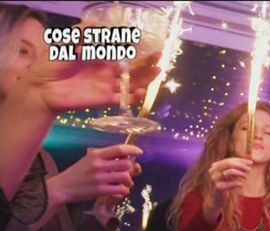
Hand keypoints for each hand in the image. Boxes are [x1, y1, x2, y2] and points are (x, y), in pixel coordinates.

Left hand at [19, 41, 160, 114]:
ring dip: (145, 80)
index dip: (135, 52)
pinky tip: (141, 91)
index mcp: (100, 59)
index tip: (148, 45)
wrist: (42, 87)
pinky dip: (133, 96)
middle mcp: (107, 73)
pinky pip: (122, 99)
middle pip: (133, 70)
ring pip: (132, 84)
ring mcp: (107, 87)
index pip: (122, 55)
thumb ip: (82, 35)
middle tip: (160, 58)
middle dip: (147, 64)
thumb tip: (97, 24)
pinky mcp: (104, 100)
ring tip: (158, 72)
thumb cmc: (52, 64)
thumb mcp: (66, 44)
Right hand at [47, 144, 142, 205]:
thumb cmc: (78, 173)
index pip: (119, 149)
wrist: (62, 187)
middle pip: (126, 164)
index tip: (140, 152)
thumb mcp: (89, 160)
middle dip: (130, 169)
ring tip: (123, 184)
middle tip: (127, 173)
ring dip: (128, 182)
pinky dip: (123, 191)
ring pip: (125, 177)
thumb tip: (127, 159)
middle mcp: (98, 165)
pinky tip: (118, 191)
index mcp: (96, 155)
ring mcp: (99, 178)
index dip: (132, 149)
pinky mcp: (100, 191)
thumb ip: (106, 158)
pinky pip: (121, 190)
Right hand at [203, 157, 252, 221]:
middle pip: (228, 163)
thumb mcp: (230, 175)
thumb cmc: (225, 185)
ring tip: (246, 177)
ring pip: (230, 171)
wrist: (217, 199)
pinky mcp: (218, 187)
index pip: (229, 160)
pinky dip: (238, 183)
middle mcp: (213, 171)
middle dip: (241, 165)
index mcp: (215, 166)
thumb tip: (250, 162)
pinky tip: (242, 184)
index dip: (240, 161)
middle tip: (250, 169)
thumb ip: (237, 168)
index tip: (251, 163)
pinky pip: (231, 183)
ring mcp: (214, 179)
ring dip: (240, 173)